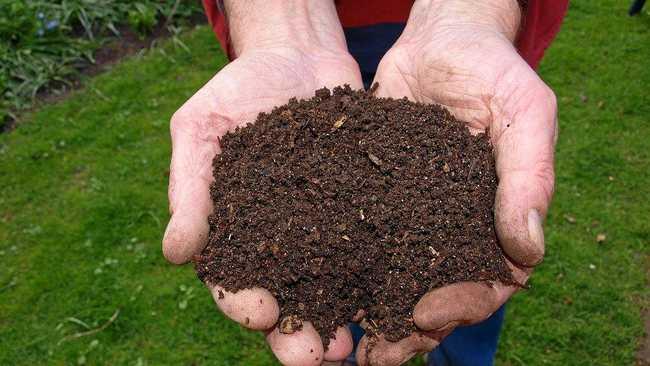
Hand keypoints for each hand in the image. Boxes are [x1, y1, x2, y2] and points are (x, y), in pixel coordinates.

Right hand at [162, 1, 361, 364]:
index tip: (261, 313)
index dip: (244, 303)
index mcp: (236, 233)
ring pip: (333, 288)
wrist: (295, 55)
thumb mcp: (201, 129)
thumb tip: (174, 254)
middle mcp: (282, 241)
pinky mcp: (363, 211)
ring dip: (343, 321)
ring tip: (355, 346)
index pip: (233, 281)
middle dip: (298, 334)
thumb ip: (190, 189)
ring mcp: (325, 229)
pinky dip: (382, 277)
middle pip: (288, 300)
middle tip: (316, 358)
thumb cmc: (237, 90)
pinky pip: (373, 248)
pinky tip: (396, 297)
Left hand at [357, 0, 556, 363]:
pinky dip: (340, 270)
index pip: (488, 282)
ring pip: (393, 278)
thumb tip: (528, 251)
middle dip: (408, 330)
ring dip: (370, 314)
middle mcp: (452, 228)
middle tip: (375, 355)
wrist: (439, 39)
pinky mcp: (372, 199)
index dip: (461, 306)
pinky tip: (315, 289)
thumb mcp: (523, 112)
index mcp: (495, 220)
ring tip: (342, 343)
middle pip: (435, 294)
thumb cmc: (491, 70)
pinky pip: (358, 241)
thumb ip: (530, 176)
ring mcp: (411, 217)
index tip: (424, 317)